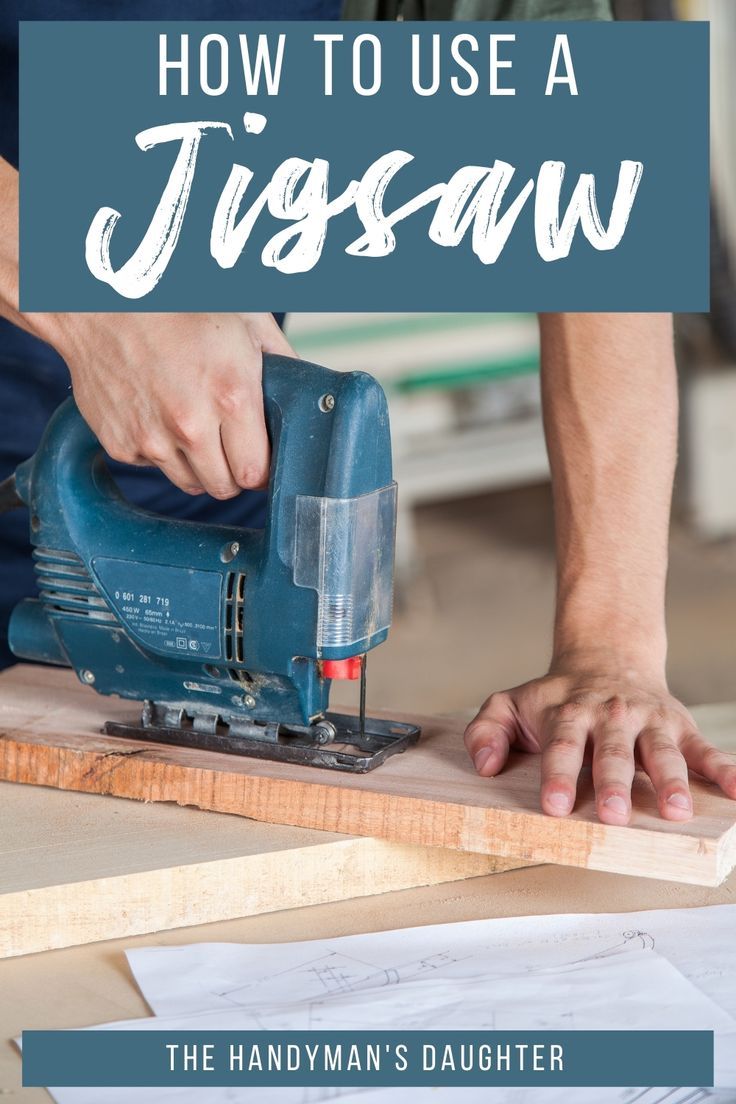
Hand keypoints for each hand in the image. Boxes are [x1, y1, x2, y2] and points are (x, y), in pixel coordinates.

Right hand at [37, 311, 294, 498]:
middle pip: (224, 487)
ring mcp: (152, 439)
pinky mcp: (121, 445)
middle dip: (233, 471)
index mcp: (231, 395)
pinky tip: (159, 414)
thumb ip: (282, 361)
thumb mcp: (245, 321)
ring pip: (190, 483)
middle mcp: (191, 425)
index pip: (256, 473)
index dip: (262, 470)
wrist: (100, 304)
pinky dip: (160, 450)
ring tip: (194, 426)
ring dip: (198, 465)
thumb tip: (307, 392)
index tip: (260, 458)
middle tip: (229, 444)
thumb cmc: (175, 306)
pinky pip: (153, 466)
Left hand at [464, 658, 735, 824]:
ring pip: (661, 750)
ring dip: (670, 780)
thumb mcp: (510, 703)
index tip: (554, 806)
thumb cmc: (555, 697)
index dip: (558, 775)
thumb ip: (488, 731)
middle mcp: (610, 716)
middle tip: (615, 815)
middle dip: (614, 783)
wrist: (606, 657)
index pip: (561, 746)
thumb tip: (484, 766)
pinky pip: (703, 748)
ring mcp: (648, 721)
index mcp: (569, 713)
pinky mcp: (678, 725)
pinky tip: (735, 790)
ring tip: (676, 810)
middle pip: (612, 752)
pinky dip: (723, 768)